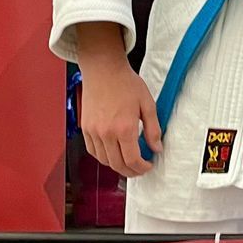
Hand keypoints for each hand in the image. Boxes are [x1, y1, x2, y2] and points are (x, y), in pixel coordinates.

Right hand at [79, 53, 162, 177]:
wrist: (104, 70)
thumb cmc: (126, 83)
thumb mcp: (147, 104)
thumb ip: (153, 130)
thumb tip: (156, 148)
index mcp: (124, 128)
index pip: (132, 160)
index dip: (142, 168)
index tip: (148, 166)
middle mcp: (106, 133)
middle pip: (117, 165)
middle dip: (131, 171)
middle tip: (140, 169)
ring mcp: (93, 131)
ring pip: (104, 160)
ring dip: (117, 166)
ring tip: (127, 162)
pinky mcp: (85, 128)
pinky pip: (93, 151)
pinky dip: (103, 157)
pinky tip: (113, 153)